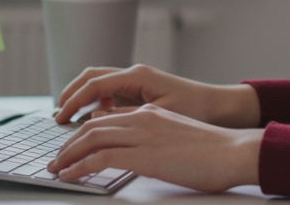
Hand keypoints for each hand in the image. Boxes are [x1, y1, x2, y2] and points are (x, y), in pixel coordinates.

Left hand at [47, 103, 261, 191]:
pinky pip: (100, 157)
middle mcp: (143, 118)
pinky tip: (69, 176)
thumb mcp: (177, 137)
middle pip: (92, 127)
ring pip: (91, 139)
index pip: (106, 119)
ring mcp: (143, 135)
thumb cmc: (213, 152)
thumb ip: (154, 137)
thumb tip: (132, 148)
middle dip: (68, 145)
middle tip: (56, 161)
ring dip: (67, 155)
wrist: (233, 152)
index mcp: (151, 113)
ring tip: (56, 170)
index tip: (71, 149)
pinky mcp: (144, 155)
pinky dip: (79, 166)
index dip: (83, 134)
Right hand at [53, 64, 260, 127]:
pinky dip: (94, 103)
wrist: (220, 107)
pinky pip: (110, 93)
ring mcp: (136, 82)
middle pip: (91, 77)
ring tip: (66, 118)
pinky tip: (90, 119)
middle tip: (56, 116)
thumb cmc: (195, 109)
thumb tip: (97, 114)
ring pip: (98, 83)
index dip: (73, 101)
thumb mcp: (160, 114)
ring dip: (80, 97)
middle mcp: (134, 74)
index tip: (59, 118)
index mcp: (137, 75)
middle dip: (70, 94)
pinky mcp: (140, 92)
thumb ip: (128, 114)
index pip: (94, 84)